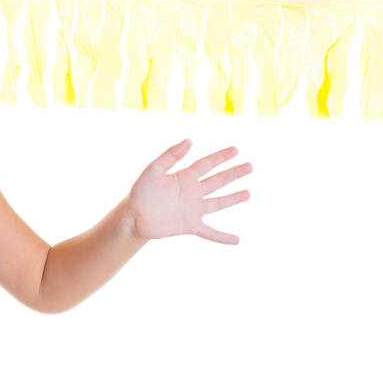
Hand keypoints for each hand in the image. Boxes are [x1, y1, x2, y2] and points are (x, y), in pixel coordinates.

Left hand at [126, 140, 251, 243]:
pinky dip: (222, 237)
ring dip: (233, 198)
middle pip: (217, 180)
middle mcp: (192, 191)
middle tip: (250, 166)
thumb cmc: (141, 191)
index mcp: (184, 176)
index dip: (221, 157)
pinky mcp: (190, 225)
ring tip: (248, 194)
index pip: (207, 164)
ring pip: (218, 203)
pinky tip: (236, 240)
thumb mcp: (154, 170)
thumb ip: (170, 155)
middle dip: (233, 174)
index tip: (236, 150)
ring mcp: (193, 209)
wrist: (132, 216)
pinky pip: (210, 232)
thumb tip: (190, 141)